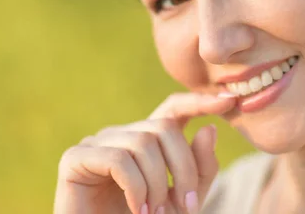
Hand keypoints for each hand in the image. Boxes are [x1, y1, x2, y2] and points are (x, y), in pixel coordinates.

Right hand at [54, 92, 235, 213]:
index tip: (229, 101)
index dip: (198, 101)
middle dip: (184, 169)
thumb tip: (209, 129)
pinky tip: (138, 209)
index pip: (173, 108)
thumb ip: (199, 169)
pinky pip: (117, 159)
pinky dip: (136, 188)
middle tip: (186, 209)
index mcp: (146, 141)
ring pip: (143, 143)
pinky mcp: (75, 159)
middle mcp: (121, 135)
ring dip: (159, 185)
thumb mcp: (183, 200)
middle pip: (164, 128)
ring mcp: (96, 144)